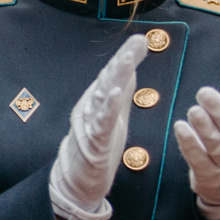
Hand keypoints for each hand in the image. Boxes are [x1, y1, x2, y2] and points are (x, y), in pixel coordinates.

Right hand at [50, 35, 150, 219]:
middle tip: (136, 43)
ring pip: (103, 97)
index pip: (113, 75)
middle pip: (107, 80)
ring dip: (114, 78)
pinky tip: (114, 95)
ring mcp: (90, 123)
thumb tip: (130, 62)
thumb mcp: (114, 112)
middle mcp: (91, 107)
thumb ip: (121, 87)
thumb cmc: (96, 144)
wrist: (77, 179)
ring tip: (126, 61)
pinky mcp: (93, 142)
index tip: (141, 40)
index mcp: (98, 100)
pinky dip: (107, 108)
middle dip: (122, 61)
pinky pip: (101, 123)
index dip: (126, 56)